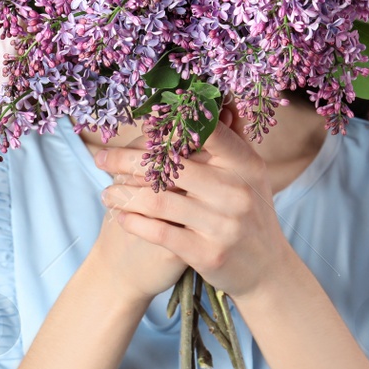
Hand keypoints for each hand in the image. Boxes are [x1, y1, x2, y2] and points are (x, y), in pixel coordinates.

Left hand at [95, 104, 296, 299]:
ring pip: (158, 200)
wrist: (267, 270)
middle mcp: (235, 191)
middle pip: (170, 165)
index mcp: (246, 164)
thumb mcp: (249, 175)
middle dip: (126, 160)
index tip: (140, 122)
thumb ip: (230, 139)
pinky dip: (135, 222)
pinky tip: (121, 217)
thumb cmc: (250, 214)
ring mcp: (222, 224)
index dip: (169, 124)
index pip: (205, 131)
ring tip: (106, 193)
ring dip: (124, 194)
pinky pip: (159, 232)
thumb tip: (216, 98)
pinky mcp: (207, 253)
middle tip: (102, 158)